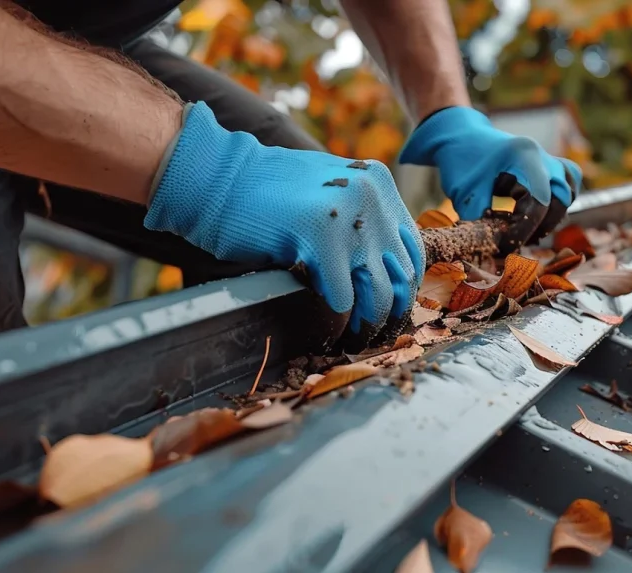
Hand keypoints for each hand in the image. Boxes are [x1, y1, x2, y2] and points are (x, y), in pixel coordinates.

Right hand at [145, 102, 423, 342]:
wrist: (219, 177)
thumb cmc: (266, 195)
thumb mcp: (330, 194)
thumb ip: (361, 221)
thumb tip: (384, 273)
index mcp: (379, 183)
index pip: (411, 248)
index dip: (403, 285)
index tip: (389, 308)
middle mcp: (372, 196)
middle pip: (402, 274)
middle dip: (391, 311)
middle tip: (376, 333)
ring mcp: (349, 217)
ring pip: (379, 291)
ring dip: (369, 322)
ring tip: (356, 336)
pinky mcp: (320, 238)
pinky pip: (342, 296)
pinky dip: (336, 314)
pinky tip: (326, 319)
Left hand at [399, 106, 581, 232]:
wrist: (460, 135)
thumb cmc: (461, 162)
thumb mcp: (465, 193)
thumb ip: (480, 222)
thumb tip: (494, 250)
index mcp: (523, 155)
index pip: (539, 201)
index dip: (526, 229)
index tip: (506, 245)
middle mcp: (541, 155)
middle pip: (560, 198)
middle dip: (543, 224)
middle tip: (517, 240)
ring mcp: (547, 158)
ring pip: (569, 189)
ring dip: (554, 213)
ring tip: (529, 228)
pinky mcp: (547, 164)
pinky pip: (568, 182)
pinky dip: (559, 201)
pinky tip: (538, 215)